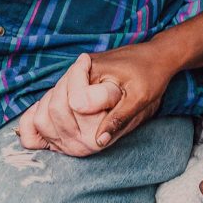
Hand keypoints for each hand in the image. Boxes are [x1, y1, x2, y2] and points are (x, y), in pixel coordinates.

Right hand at [19, 37, 178, 155]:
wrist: (154, 57)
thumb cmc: (151, 74)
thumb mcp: (141, 97)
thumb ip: (119, 117)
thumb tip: (98, 142)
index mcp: (92, 70)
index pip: (74, 104)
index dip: (84, 125)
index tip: (96, 139)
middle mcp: (77, 71)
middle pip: (55, 108)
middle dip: (67, 131)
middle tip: (87, 145)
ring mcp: (73, 76)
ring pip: (48, 107)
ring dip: (57, 129)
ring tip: (76, 142)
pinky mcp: (73, 83)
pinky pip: (50, 103)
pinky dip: (51, 120)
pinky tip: (61, 134)